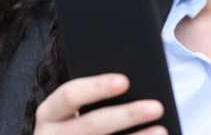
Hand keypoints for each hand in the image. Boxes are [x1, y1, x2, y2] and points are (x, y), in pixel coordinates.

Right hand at [34, 73, 166, 134]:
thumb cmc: (74, 124)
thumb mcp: (73, 110)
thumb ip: (92, 97)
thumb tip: (127, 81)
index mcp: (49, 113)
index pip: (69, 95)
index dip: (96, 87)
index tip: (125, 80)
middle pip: (92, 124)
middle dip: (127, 115)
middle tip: (156, 106)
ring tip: (161, 130)